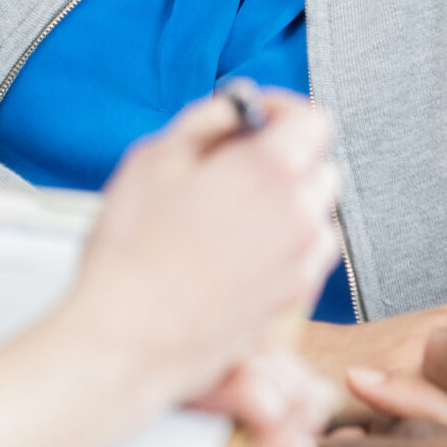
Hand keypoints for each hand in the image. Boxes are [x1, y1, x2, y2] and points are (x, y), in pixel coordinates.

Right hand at [67, 91, 340, 409]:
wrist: (127, 336)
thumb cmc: (131, 250)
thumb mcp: (154, 158)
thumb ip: (206, 121)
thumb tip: (234, 109)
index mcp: (270, 170)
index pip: (313, 120)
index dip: (281, 110)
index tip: (252, 119)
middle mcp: (299, 215)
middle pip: (319, 167)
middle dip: (285, 158)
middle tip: (234, 166)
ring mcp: (301, 262)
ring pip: (316, 215)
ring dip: (288, 205)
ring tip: (233, 214)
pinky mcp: (292, 300)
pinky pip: (306, 257)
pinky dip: (284, 245)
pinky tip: (235, 253)